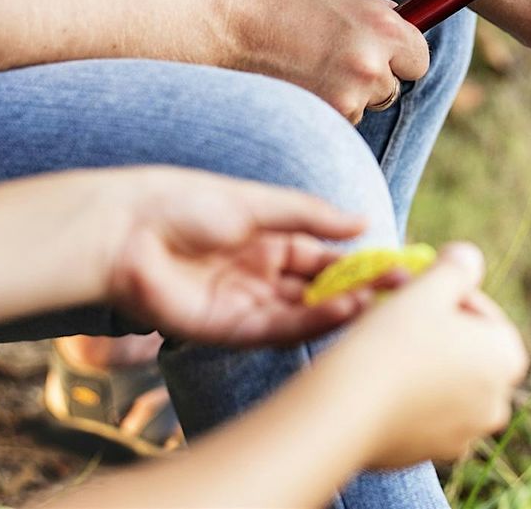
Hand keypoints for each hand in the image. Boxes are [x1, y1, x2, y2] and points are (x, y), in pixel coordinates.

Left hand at [102, 168, 371, 345]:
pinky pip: (276, 329)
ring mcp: (243, 303)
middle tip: (404, 295)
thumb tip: (362, 223)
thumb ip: (309, 215)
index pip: (323, 257)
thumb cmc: (186, 203)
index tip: (398, 269)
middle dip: (359, 293)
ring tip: (381, 305)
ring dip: (341, 310)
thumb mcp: (258, 202)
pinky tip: (343, 311)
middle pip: (318, 290)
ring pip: (303, 313)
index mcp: (266, 241)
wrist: (126, 229)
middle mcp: (259, 275)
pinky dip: (311, 323)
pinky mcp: (225, 328)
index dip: (359, 264)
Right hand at [221, 0, 429, 123]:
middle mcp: (373, 61)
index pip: (420, 58)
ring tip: (311, 68)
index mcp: (382, 26)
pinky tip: (302, 84)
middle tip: (337, 59)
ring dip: (349, 94)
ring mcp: (351, 94)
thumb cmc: (284, 10)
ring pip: (367, 104)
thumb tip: (408, 27)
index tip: (389, 56)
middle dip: (374, 77)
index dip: (403, 57)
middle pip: (395, 86)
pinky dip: (329, 107)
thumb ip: (378, 16)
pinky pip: (343, 118)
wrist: (233, 34)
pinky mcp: (330, 116)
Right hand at [326, 243, 528, 467]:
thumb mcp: (428, 288)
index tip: (416, 290)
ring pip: (445, 385)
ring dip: (424, 364)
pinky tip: (378, 381)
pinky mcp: (428, 455)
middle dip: (438, 332)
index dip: (449, 295)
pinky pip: (422, 415)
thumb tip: (469, 258)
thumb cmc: (393, 340)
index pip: (484, 313)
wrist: (347, 409)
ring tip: (386, 347)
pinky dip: (407, 397)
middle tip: (400, 314)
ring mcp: (463, 435)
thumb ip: (458, 267)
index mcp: (507, 359)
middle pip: (467, 351)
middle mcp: (496, 402)